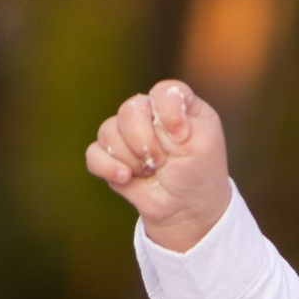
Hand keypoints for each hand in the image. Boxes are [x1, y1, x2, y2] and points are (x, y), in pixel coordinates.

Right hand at [84, 79, 232, 251]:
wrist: (185, 207)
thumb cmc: (198, 171)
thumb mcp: (204, 144)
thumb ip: (185, 121)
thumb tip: (158, 119)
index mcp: (176, 104)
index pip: (163, 92)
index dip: (167, 112)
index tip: (180, 137)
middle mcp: (148, 113)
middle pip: (130, 110)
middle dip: (146, 142)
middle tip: (163, 161)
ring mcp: (126, 133)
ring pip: (108, 131)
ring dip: (132, 159)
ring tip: (150, 171)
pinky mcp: (109, 155)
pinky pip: (94, 153)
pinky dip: (108, 167)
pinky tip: (125, 177)